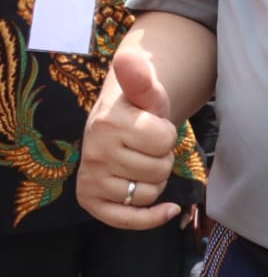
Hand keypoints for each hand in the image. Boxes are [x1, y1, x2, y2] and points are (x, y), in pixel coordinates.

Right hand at [77, 53, 180, 228]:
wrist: (114, 129)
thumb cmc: (138, 112)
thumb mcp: (146, 94)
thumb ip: (141, 78)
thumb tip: (128, 56)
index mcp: (108, 124)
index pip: (164, 140)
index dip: (167, 135)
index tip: (152, 128)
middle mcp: (94, 153)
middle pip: (159, 169)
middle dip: (161, 159)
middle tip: (146, 148)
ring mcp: (91, 180)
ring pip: (149, 192)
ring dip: (155, 181)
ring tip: (141, 164)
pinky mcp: (92, 203)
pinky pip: (129, 220)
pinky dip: (152, 218)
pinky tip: (168, 210)